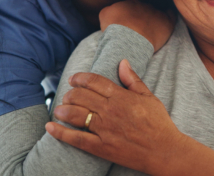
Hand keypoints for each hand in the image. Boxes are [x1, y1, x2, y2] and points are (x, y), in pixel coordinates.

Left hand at [46, 60, 184, 174]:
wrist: (164, 151)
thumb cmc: (158, 123)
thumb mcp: (149, 97)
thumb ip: (133, 80)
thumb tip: (122, 62)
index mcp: (122, 97)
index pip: (95, 82)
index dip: (81, 78)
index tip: (73, 78)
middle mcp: (110, 111)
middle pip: (81, 96)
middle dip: (70, 93)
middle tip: (67, 94)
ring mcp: (104, 129)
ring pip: (75, 114)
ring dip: (62, 109)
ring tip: (58, 108)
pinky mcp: (101, 147)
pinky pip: (76, 139)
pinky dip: (60, 133)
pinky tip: (50, 127)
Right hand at [99, 0, 174, 51]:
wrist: (128, 38)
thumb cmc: (114, 29)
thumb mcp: (104, 14)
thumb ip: (110, 9)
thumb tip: (113, 10)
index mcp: (130, 2)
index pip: (131, 5)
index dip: (130, 14)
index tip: (127, 22)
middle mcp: (144, 4)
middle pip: (144, 8)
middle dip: (141, 15)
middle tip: (138, 28)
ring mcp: (156, 12)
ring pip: (156, 12)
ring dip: (154, 18)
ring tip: (150, 28)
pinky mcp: (166, 22)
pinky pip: (171, 15)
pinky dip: (169, 16)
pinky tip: (168, 19)